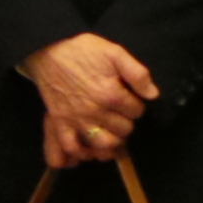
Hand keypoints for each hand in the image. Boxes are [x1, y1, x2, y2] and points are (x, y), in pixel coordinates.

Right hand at [21, 33, 155, 158]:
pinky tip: (88, 149)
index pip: (137, 112)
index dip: (136, 105)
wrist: (48, 50)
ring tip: (110, 133)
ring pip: (103, 144)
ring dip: (111, 142)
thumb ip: (137, 73)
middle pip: (124, 130)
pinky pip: (71, 146)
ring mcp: (76, 119)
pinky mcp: (60, 122)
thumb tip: (153, 95)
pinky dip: (81, 152)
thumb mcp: (114, 52)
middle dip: (126, 122)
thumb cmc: (83, 51)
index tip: (128, 98)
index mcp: (111, 94)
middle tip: (119, 113)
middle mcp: (95, 111)